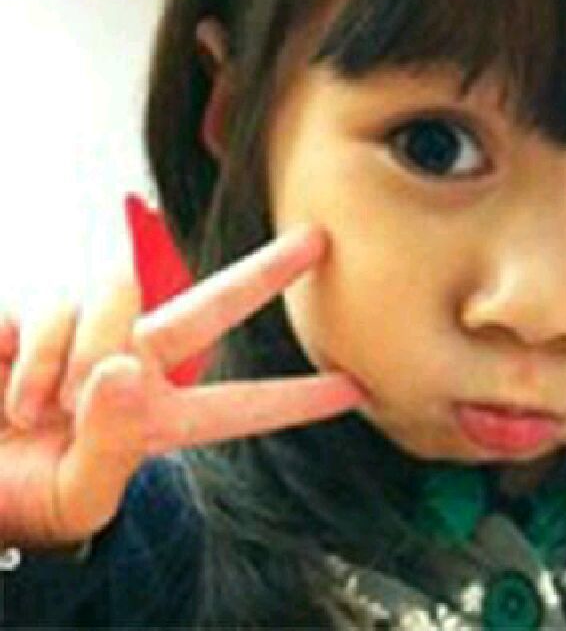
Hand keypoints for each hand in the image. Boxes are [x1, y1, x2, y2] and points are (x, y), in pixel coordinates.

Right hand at [0, 225, 365, 548]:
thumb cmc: (14, 499)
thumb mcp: (73, 500)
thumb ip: (111, 446)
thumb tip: (123, 371)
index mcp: (156, 419)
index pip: (240, 407)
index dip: (297, 399)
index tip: (356, 387)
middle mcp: (133, 364)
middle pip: (216, 303)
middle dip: (268, 270)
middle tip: (320, 239)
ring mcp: (90, 332)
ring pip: (119, 296)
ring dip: (76, 356)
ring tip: (39, 406)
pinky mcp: (40, 311)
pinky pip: (57, 309)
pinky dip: (32, 357)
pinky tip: (6, 384)